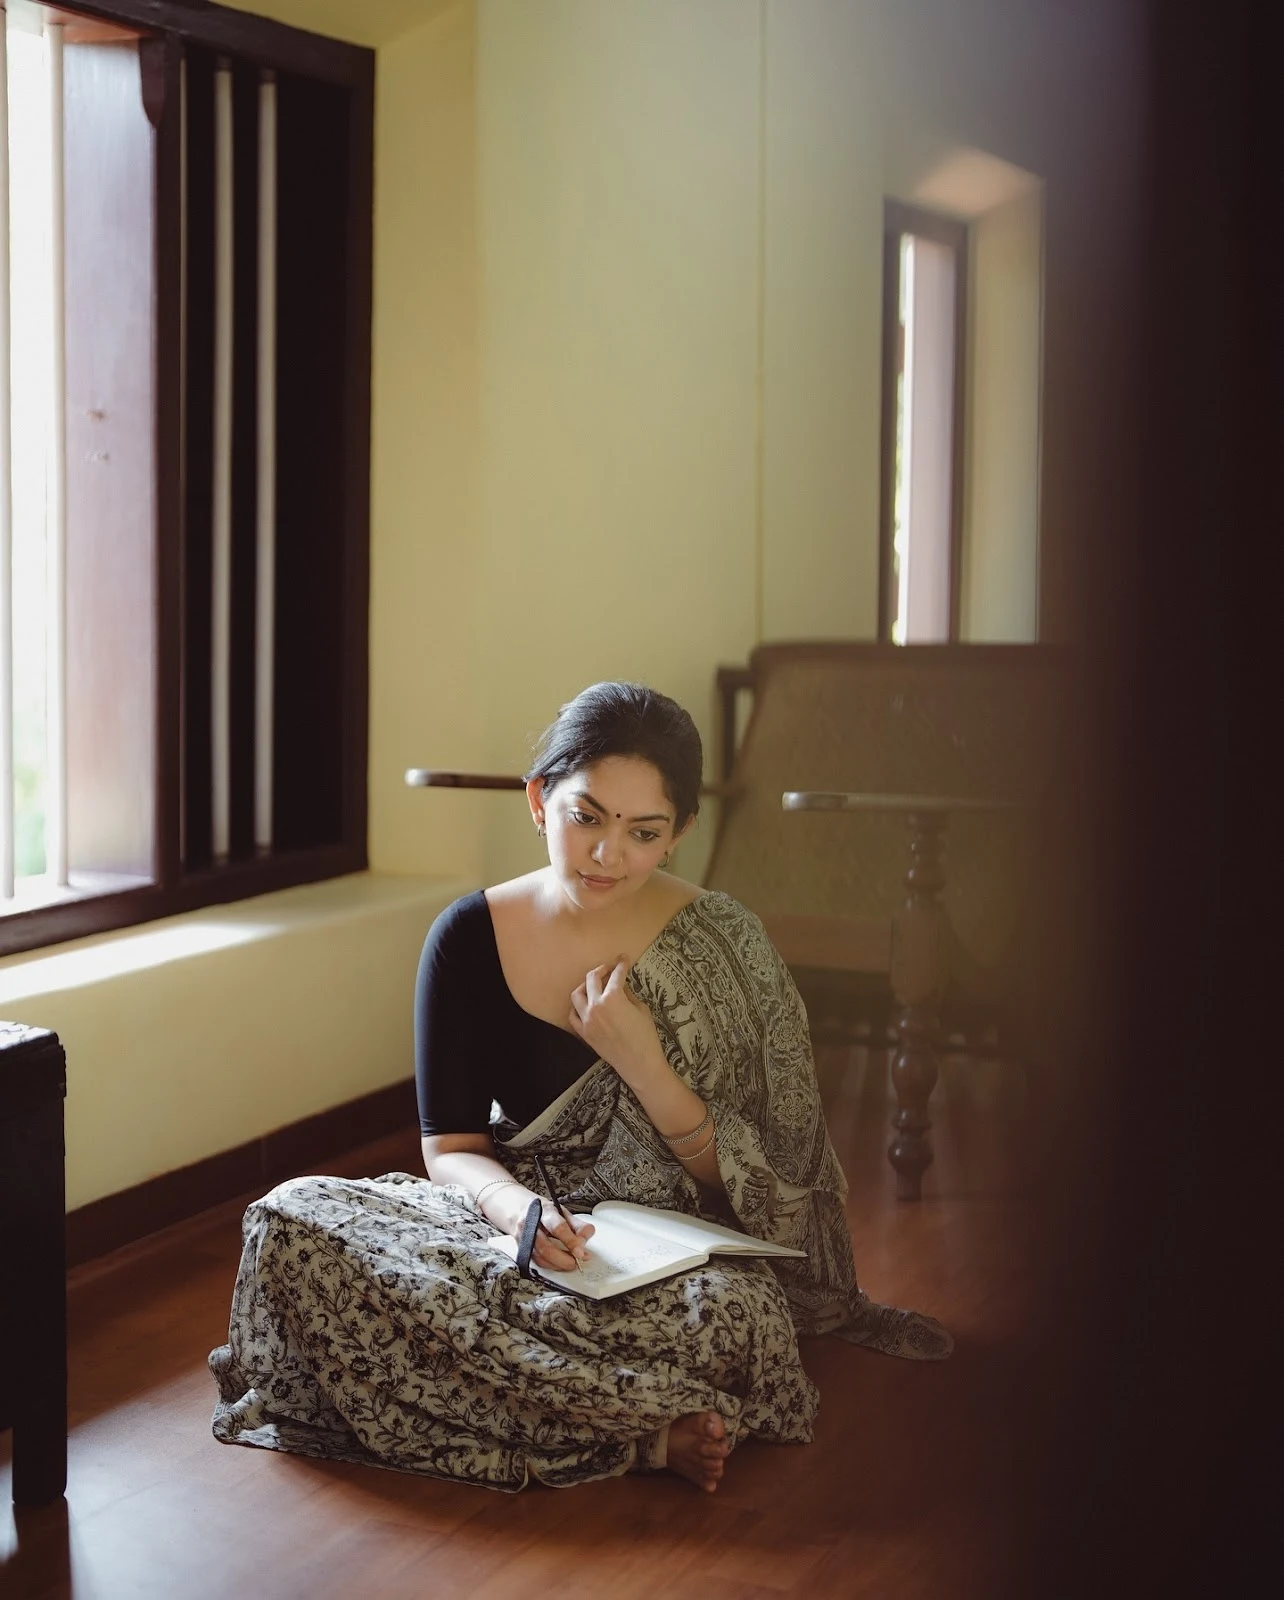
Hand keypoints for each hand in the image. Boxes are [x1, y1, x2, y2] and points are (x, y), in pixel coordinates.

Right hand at [491, 1186, 594, 1270]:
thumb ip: (577, 1226)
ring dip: (557, 1265)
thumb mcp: (563, 1212)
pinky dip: (550, 1266)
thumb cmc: (544, 1212)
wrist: (518, 1209)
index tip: (581, 1253)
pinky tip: (558, 1264)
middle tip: (576, 1262)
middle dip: (563, 1259)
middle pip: (546, 1247)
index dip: (571, 1241)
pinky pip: (535, 1262)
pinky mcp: (520, 1248)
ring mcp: (522, 1237)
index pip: (558, 1227)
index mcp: (545, 1210)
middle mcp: (530, 1223)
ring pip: (539, 1258)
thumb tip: (585, 1241)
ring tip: (570, 1263)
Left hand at [569, 958, 663, 1084]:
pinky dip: (577, 1007)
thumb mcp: (641, 1010)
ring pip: (577, 994)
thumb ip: (628, 995)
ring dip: (585, 986)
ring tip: (594, 985)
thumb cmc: (646, 1037)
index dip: (621, 964)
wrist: (639, 1064)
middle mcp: (596, 1006)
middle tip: (609, 968)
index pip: (616, 974)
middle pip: (592, 978)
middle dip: (602, 969)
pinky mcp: (584, 1033)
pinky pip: (573, 1015)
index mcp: (613, 997)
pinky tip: (586, 1005)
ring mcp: (586, 1020)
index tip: (623, 958)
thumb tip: (620, 987)